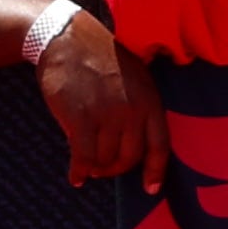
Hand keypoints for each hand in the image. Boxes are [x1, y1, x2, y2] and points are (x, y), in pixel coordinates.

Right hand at [35, 10, 168, 191]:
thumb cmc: (102, 57)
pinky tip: (75, 176)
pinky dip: (79, 171)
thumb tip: (139, 139)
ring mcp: (107, 115)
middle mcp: (132, 110)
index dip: (156, 171)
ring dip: (97, 167)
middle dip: (117, 169)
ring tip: (89, 165)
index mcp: (150, 99)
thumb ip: (141, 105)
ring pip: (105, 159)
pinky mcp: (80, 119)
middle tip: (105, 169)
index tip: (151, 189)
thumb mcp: (136, 75)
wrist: (67, 39)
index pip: (160, 145)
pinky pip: (83, 157)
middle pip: (130, 158)